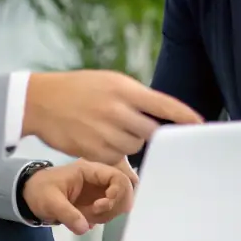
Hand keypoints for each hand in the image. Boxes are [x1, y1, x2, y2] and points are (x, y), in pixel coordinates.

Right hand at [21, 70, 202, 164]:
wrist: (40, 101)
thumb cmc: (79, 89)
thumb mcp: (108, 83)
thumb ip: (135, 99)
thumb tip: (162, 116)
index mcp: (122, 89)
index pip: (162, 104)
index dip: (184, 116)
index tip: (200, 125)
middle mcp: (115, 109)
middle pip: (151, 131)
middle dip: (148, 131)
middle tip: (134, 124)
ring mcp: (104, 131)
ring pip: (135, 146)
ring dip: (129, 141)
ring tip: (109, 128)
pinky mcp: (93, 150)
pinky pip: (116, 157)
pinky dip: (112, 151)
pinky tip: (97, 137)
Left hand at [22, 160, 136, 235]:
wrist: (30, 195)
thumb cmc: (39, 191)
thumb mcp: (50, 201)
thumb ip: (68, 214)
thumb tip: (85, 227)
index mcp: (89, 170)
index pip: (117, 176)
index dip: (117, 192)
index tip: (101, 206)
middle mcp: (98, 178)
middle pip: (125, 189)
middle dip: (115, 204)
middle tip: (96, 213)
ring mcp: (99, 190)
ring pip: (120, 201)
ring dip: (108, 213)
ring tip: (88, 217)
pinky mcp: (97, 201)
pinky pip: (110, 210)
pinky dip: (104, 218)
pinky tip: (88, 220)